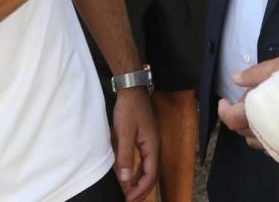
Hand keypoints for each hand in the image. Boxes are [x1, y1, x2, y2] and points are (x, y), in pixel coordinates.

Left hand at [111, 87, 158, 201]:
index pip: (150, 175)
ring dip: (140, 181)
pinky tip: (129, 174)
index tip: (128, 198)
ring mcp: (150, 142)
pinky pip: (144, 160)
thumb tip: (125, 180)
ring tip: (130, 192)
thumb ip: (125, 156)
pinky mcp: (144, 138)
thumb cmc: (129, 110)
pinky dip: (138, 171)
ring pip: (148, 168)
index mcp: (152, 147)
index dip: (140, 189)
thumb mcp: (124, 133)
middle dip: (142, 190)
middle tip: (130, 200)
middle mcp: (154, 146)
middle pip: (152, 174)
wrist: (132, 89)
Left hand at [217, 56, 278, 150]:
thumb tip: (235, 78)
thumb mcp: (277, 68)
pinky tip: (275, 124)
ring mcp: (278, 145)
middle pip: (241, 131)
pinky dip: (267, 137)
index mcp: (254, 113)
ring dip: (252, 129)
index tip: (225, 100)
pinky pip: (271, 148)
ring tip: (261, 112)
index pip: (230, 118)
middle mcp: (263, 134)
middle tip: (249, 99)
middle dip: (239, 116)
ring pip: (255, 142)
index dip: (224, 109)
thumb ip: (254, 75)